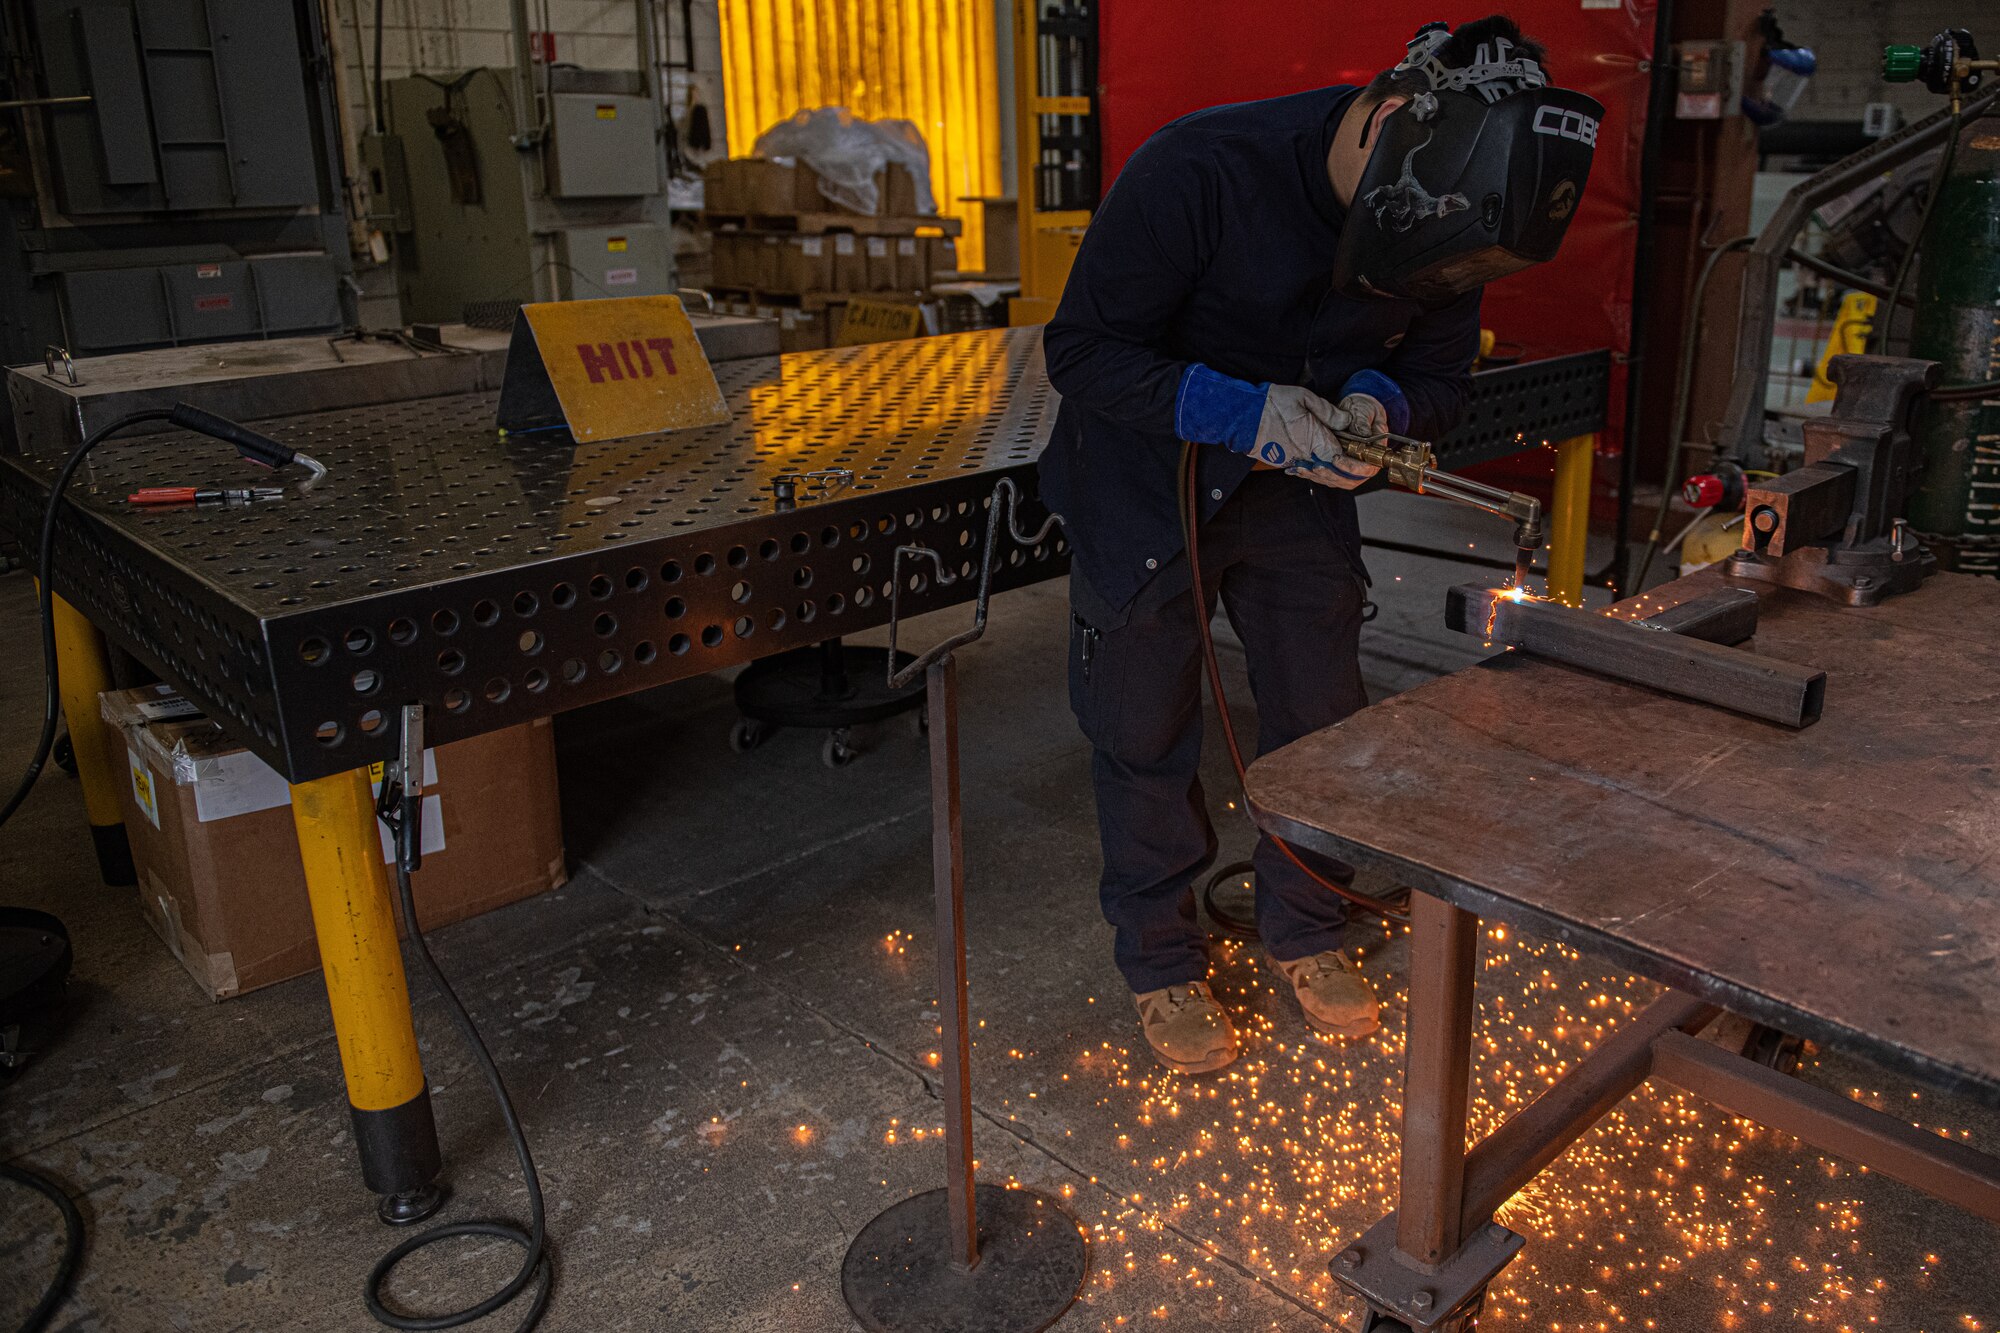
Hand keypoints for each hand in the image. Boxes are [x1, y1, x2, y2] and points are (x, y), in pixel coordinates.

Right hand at [1169, 366, 1380, 488]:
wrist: (1243, 416)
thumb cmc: (1271, 404)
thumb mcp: (1304, 399)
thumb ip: (1329, 413)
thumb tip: (1347, 422)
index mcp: (1314, 440)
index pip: (1344, 462)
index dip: (1361, 466)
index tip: (1371, 465)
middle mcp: (1306, 456)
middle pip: (1337, 476)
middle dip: (1355, 476)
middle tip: (1367, 469)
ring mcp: (1296, 462)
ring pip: (1324, 477)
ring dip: (1341, 477)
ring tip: (1354, 471)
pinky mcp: (1286, 463)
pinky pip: (1311, 473)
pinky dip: (1325, 475)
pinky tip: (1331, 469)